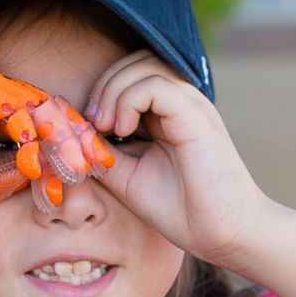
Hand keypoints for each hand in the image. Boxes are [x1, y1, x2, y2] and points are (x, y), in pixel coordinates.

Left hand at [84, 49, 273, 269]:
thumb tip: (73, 134)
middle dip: (104, 85)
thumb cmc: (182, 210)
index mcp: (168, 115)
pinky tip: (122, 130)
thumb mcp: (127, 178)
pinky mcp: (195, 116)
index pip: (131, 77)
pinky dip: (128, 101)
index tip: (86, 127)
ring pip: (144, 65)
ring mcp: (190, 106)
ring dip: (113, 90)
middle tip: (92, 122)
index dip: (102, 92)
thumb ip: (102, 154)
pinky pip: (154, 85)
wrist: (223, 234)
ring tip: (106, 126)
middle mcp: (181, 104)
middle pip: (135, 62)